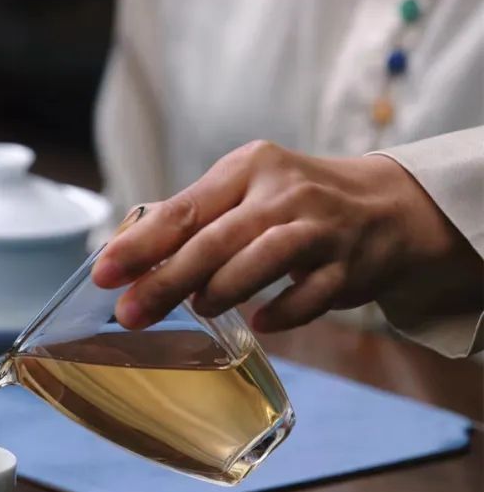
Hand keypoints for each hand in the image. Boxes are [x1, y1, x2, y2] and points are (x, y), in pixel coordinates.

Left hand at [92, 140, 480, 332]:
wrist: (387, 206)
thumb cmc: (294, 203)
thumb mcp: (243, 191)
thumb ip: (191, 218)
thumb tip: (124, 250)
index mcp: (247, 169)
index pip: (183, 209)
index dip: (140, 244)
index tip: (104, 273)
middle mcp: (283, 193)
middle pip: (216, 238)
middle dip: (166, 279)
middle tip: (129, 313)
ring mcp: (320, 228)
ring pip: (264, 258)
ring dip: (223, 288)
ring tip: (197, 308)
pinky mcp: (349, 266)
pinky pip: (312, 294)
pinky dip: (283, 312)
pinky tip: (259, 322)